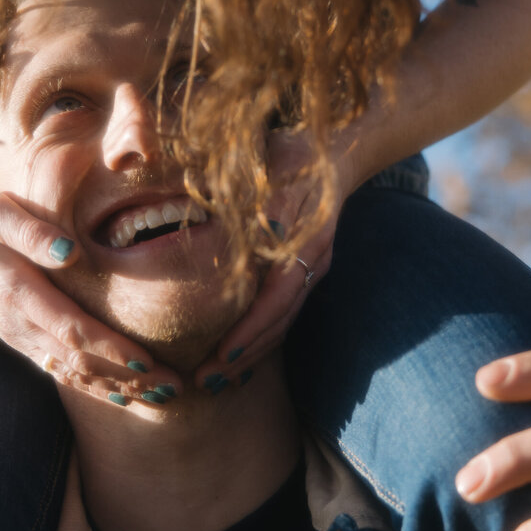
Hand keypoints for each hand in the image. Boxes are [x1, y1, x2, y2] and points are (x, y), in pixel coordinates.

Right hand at [0, 184, 181, 400]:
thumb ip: (30, 230)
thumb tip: (71, 252)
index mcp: (16, 293)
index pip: (72, 331)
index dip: (110, 349)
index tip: (148, 360)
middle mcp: (17, 324)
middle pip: (78, 362)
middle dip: (127, 378)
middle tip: (174, 388)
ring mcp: (16, 335)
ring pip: (70, 373)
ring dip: (115, 388)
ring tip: (159, 397)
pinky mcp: (17, 337)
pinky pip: (57, 369)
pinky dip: (91, 385)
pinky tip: (121, 394)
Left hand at [196, 129, 342, 386]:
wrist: (337, 147)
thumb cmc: (288, 152)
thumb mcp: (262, 164)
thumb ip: (233, 188)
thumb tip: (193, 200)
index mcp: (303, 239)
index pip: (276, 297)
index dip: (249, 329)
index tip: (221, 356)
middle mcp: (313, 259)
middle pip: (279, 320)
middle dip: (245, 355)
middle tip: (206, 382)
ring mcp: (314, 266)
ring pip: (284, 321)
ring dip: (252, 352)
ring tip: (216, 376)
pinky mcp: (307, 268)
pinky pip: (286, 311)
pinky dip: (262, 334)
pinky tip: (238, 353)